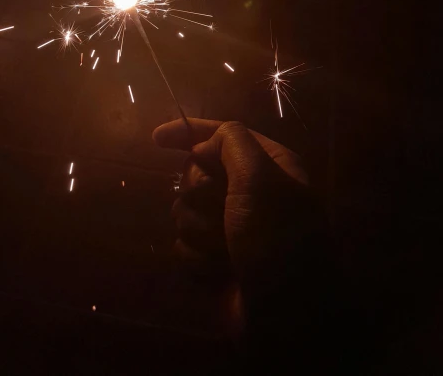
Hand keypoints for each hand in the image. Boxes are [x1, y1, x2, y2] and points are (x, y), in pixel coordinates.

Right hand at [153, 119, 327, 325]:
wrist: (286, 311)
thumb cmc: (276, 237)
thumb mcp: (261, 178)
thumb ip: (232, 143)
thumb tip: (204, 144)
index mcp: (266, 164)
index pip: (221, 134)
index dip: (187, 132)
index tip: (156, 137)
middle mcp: (248, 190)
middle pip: (195, 173)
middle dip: (201, 193)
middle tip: (224, 210)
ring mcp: (230, 225)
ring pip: (184, 210)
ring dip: (201, 229)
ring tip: (226, 248)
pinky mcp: (214, 256)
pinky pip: (183, 244)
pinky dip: (198, 257)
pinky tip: (220, 269)